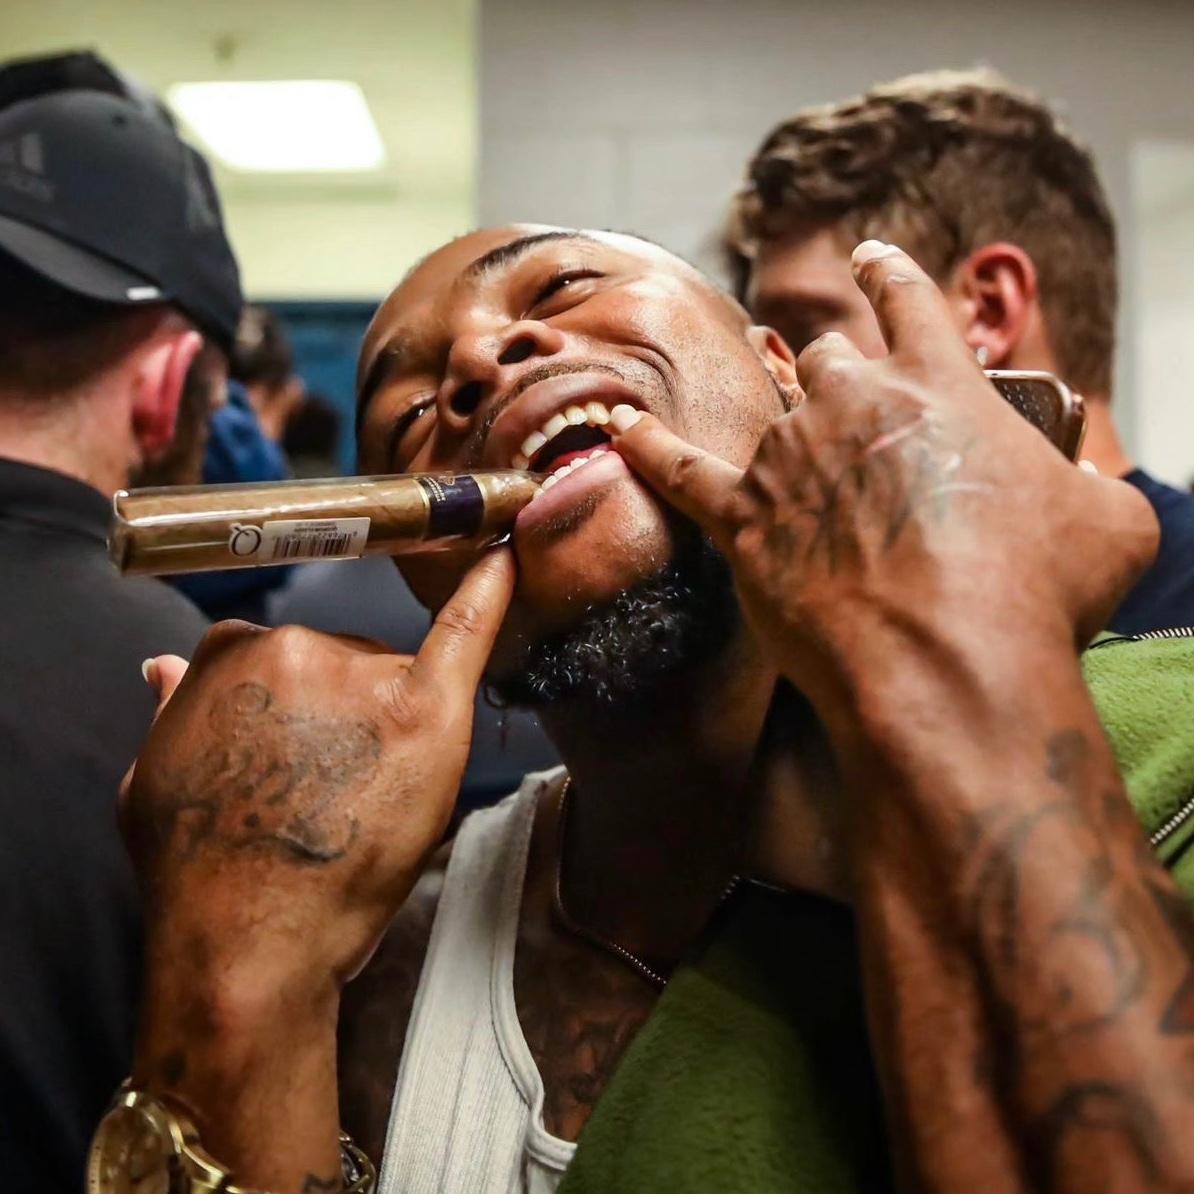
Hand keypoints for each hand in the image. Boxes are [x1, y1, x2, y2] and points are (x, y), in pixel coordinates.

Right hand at [122, 549, 514, 991]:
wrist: (247, 936)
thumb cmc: (196, 869)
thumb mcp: (154, 777)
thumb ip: (173, 710)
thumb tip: (162, 665)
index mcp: (233, 652)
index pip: (279, 654)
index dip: (293, 708)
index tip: (295, 752)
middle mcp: (297, 645)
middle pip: (342, 659)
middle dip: (343, 714)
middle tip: (330, 789)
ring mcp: (363, 675)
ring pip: (391, 674)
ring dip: (387, 720)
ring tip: (362, 799)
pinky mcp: (425, 711)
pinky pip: (464, 633)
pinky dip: (489, 595)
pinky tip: (505, 562)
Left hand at [608, 241, 1156, 713]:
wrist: (945, 659)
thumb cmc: (1032, 592)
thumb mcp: (1105, 522)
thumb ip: (1085, 481)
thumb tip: (1080, 484)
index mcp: (940, 385)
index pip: (909, 303)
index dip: (890, 276)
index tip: (871, 259)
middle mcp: (853, 403)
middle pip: (829, 359)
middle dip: (837, 372)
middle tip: (842, 396)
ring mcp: (789, 459)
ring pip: (769, 412)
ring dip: (775, 417)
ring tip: (771, 424)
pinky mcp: (741, 522)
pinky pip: (680, 472)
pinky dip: (647, 447)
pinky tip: (620, 427)